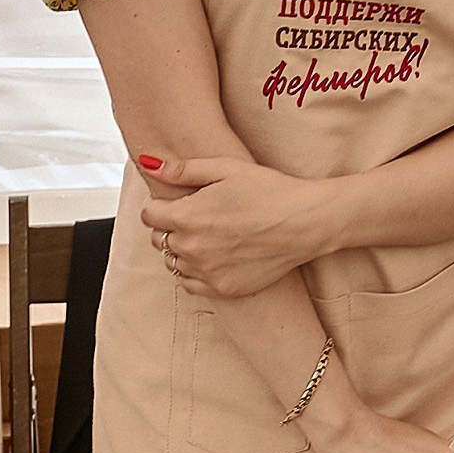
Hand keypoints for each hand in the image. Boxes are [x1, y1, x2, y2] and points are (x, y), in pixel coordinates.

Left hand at [139, 154, 336, 298]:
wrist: (305, 222)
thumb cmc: (268, 190)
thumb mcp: (225, 168)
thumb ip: (182, 169)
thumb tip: (148, 163)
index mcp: (187, 217)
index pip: (148, 215)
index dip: (159, 204)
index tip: (175, 200)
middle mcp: (191, 248)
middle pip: (159, 239)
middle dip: (170, 226)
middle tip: (197, 215)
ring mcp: (206, 272)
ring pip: (173, 262)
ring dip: (182, 249)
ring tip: (209, 234)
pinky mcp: (222, 289)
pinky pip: (190, 283)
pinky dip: (195, 271)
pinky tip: (214, 256)